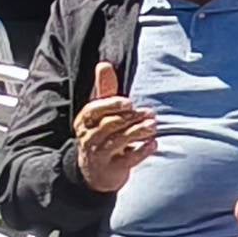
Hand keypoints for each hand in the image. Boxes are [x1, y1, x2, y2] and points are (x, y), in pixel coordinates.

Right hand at [73, 61, 159, 191]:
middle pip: (109, 125)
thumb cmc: (102, 134)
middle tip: (150, 113)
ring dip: (138, 132)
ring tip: (153, 126)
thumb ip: (105, 89)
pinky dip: (141, 151)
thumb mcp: (101, 113)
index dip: (111, 105)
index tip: (130, 103)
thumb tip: (104, 64)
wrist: (95, 172)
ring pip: (118, 141)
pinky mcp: (111, 170)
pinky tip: (153, 144)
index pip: (94, 110)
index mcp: (84, 121)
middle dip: (131, 118)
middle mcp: (88, 138)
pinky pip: (127, 160)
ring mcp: (98, 156)